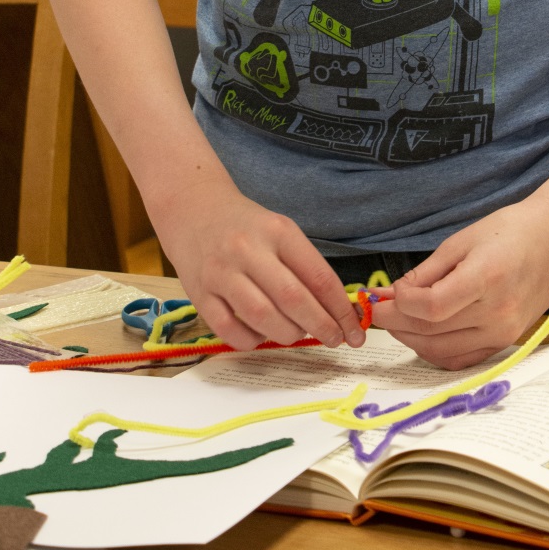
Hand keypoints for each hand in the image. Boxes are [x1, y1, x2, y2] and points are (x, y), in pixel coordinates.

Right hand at [154, 171, 364, 352]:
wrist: (194, 208)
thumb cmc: (246, 225)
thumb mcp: (281, 231)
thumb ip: (305, 266)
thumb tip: (336, 310)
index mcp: (278, 231)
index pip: (318, 276)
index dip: (340, 309)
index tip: (355, 329)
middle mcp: (248, 250)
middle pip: (293, 299)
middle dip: (321, 326)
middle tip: (335, 339)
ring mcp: (221, 273)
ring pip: (262, 317)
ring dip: (288, 334)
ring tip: (297, 333)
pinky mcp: (199, 294)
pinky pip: (230, 330)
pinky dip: (252, 341)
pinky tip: (262, 335)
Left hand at [370, 195, 548, 368]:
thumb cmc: (511, 230)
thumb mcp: (463, 240)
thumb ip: (427, 272)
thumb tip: (395, 295)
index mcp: (486, 279)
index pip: (431, 307)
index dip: (400, 304)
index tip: (385, 294)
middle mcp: (497, 313)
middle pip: (431, 331)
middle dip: (396, 323)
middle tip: (376, 311)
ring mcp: (503, 332)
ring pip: (442, 351)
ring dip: (410, 340)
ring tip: (394, 321)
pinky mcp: (506, 341)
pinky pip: (462, 358)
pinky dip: (435, 352)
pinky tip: (419, 335)